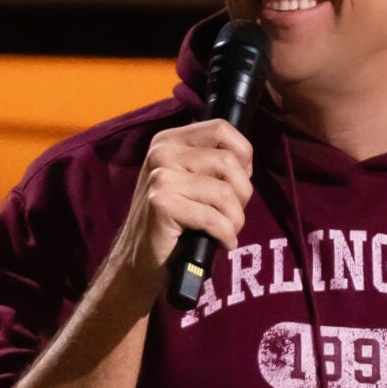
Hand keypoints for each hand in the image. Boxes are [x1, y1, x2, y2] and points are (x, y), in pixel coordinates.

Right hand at [101, 119, 253, 301]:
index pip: (220, 128)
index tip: (238, 181)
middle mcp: (162, 152)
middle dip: (242, 193)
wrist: (140, 259)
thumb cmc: (176, 221)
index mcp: (170, 140)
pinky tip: (222, 242)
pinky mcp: (161, 204)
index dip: (242, 155)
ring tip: (228, 231)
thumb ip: (214, 164)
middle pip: (228, 161)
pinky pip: (213, 217)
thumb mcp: (192, 182)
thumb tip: (246, 163)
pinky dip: (226, 234)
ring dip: (235, 219)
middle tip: (233, 214)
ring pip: (224, 192)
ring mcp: (160, 177)